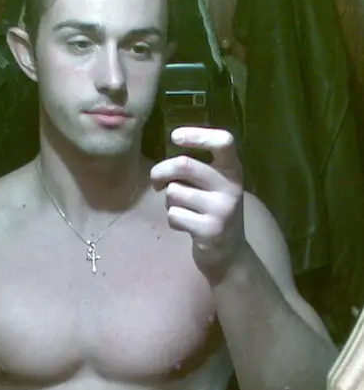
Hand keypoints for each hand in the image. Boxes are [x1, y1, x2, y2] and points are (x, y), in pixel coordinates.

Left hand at [150, 127, 246, 284]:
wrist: (230, 254)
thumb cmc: (214, 213)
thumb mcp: (215, 187)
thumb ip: (198, 171)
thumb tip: (165, 164)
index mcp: (233, 171)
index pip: (223, 142)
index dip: (197, 135)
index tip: (175, 137)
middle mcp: (230, 188)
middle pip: (184, 165)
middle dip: (161, 171)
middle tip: (156, 181)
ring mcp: (221, 210)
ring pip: (174, 192)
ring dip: (169, 201)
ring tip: (181, 209)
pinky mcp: (209, 231)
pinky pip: (174, 215)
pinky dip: (172, 220)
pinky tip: (185, 226)